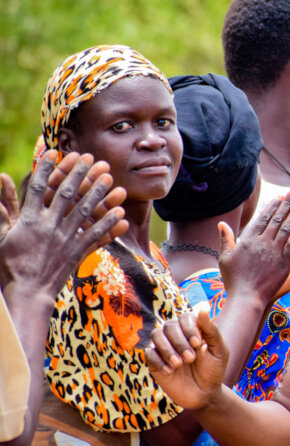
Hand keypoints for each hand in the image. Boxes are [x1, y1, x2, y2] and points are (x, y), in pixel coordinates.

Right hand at [0, 151, 126, 295]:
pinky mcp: (78, 252)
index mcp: (29, 220)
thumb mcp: (1, 235)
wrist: (27, 293)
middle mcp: (49, 226)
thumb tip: (2, 178)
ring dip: (99, 193)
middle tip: (91, 158)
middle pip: (67, 195)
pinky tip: (122, 213)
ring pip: (86, 211)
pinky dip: (109, 224)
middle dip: (80, 175)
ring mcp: (66, 239)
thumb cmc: (9, 264)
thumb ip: (3, 207)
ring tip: (109, 177)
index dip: (47, 169)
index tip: (54, 152)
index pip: (39, 188)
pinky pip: (96, 235)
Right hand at [146, 310, 229, 410]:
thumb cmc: (214, 370)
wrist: (205, 394)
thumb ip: (211, 329)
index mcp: (192, 329)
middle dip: (179, 341)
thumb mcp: (219, 350)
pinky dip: (158, 360)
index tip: (199, 344)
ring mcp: (164, 348)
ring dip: (168, 349)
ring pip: (156, 335)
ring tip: (180, 364)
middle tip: (191, 358)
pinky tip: (170, 371)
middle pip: (169, 325)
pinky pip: (149, 353)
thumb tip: (203, 305)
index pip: (185, 317)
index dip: (189, 328)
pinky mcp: (155, 362)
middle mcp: (176, 335)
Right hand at [219, 193, 289, 303]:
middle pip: (276, 219)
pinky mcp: (284, 262)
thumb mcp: (225, 257)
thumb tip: (221, 223)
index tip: (279, 197)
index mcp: (248, 240)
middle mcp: (262, 243)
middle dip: (287, 204)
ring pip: (286, 228)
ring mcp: (274, 252)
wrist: (246, 298)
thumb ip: (226, 239)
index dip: (272, 206)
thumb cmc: (234, 280)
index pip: (262, 218)